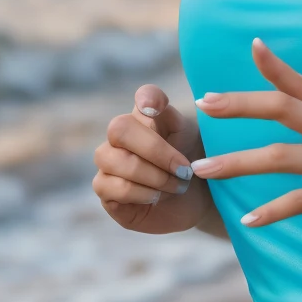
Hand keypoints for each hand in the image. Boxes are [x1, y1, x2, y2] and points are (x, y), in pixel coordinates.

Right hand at [93, 84, 211, 234]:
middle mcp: (122, 135)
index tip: (155, 108)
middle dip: (155, 150)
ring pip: (115, 160)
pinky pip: (113, 187)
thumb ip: (174, 121)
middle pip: (120, 128)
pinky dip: (141, 193)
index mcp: (148, 117)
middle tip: (184, 169)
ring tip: (176, 186)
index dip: (147, 97)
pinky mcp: (105, 190)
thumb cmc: (192, 168)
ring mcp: (109, 161)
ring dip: (153, 176)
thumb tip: (152, 107)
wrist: (195, 206)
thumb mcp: (191, 143)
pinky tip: (157, 197)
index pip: (145, 95)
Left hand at [190, 39, 301, 244]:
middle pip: (281, 107)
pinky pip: (301, 200)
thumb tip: (279, 95)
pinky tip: (248, 220)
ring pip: (281, 157)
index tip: (250, 44)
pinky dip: (271, 210)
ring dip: (237, 163)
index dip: (272, 63)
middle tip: (203, 105)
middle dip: (239, 105)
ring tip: (204, 171)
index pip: (296, 82)